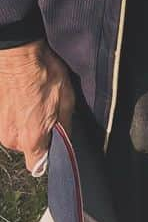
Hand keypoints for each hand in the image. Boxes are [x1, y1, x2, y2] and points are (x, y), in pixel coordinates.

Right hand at [0, 40, 74, 172]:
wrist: (20, 56)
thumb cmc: (45, 76)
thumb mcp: (67, 101)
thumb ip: (65, 128)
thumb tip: (65, 144)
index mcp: (32, 139)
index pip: (38, 165)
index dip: (49, 156)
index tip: (56, 143)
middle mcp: (12, 139)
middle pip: (30, 148)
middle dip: (41, 135)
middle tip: (50, 113)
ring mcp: (1, 128)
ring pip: (20, 135)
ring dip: (29, 124)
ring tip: (37, 103)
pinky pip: (11, 123)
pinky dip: (19, 116)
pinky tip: (27, 99)